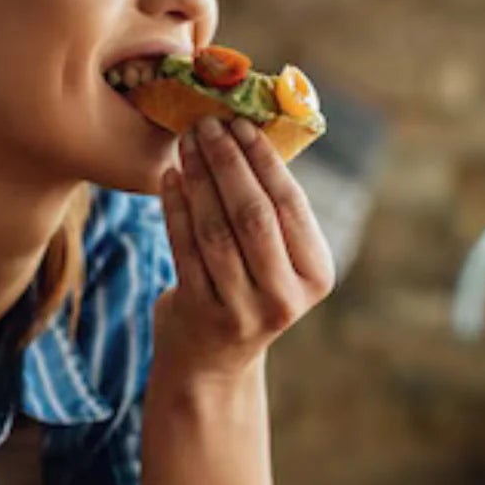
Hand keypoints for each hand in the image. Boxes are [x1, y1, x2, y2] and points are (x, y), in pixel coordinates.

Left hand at [153, 114, 334, 383]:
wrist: (211, 361)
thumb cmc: (246, 290)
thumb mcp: (275, 261)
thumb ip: (273, 213)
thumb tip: (248, 131)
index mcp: (315, 276)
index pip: (291, 205)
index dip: (264, 160)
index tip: (241, 124)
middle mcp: (284, 297)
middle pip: (253, 215)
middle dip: (227, 163)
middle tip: (207, 124)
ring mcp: (241, 309)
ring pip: (215, 229)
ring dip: (198, 178)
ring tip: (185, 144)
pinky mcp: (199, 312)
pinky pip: (184, 247)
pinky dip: (175, 206)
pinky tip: (169, 177)